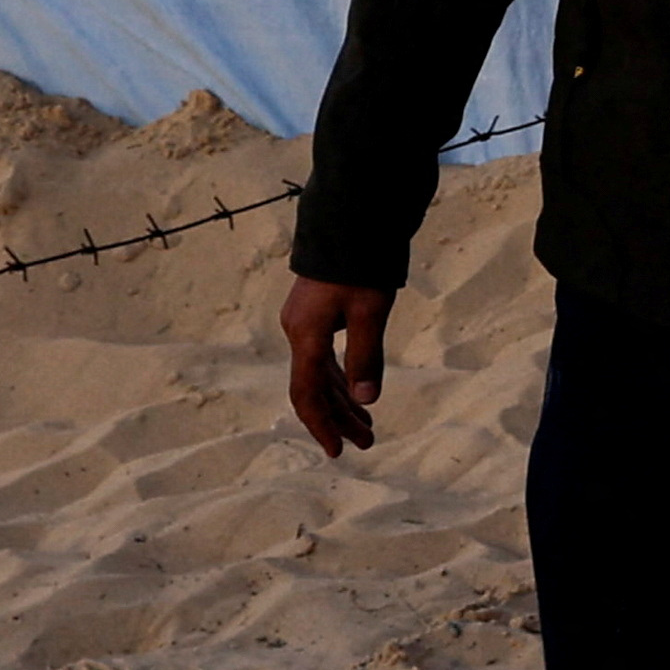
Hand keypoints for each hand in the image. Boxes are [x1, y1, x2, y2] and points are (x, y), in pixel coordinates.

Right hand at [281, 275, 392, 454]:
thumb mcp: (370, 311)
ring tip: (366, 425)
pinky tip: (356, 392)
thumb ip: (366, 357)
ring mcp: (305, 322)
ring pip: (320, 373)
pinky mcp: (316, 313)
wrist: (350, 218)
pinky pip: (323, 357)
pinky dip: (340, 378)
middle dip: (339, 418)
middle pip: (315, 388)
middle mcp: (299, 332)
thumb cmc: (361, 264)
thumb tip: (366, 400)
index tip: (338, 451)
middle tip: (366, 443)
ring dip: (342, 400)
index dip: (322, 425)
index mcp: (306, 335)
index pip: (307, 394)